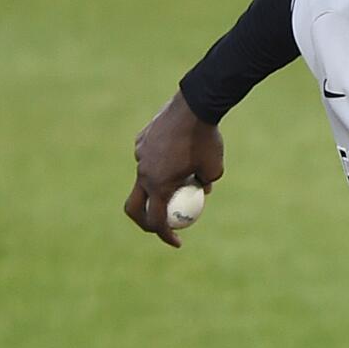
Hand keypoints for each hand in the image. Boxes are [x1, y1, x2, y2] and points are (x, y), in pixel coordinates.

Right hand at [124, 89, 224, 247]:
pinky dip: (159, 162)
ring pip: (144, 177)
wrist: (195, 105)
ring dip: (158, 184)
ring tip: (182, 174)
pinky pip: (147, 157)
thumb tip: (201, 193)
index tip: (178, 242)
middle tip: (160, 225)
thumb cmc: (207, 140)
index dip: (166, 235)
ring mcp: (139, 155)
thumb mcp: (214, 170)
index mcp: (159, 185)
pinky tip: (176, 152)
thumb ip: (205, 186)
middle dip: (145, 221)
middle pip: (134, 207)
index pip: (156, 220)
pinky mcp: (140, 139)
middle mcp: (143, 172)